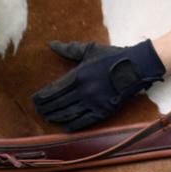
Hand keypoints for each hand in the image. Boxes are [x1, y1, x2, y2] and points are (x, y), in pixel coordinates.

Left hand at [32, 39, 164, 131]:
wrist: (136, 67)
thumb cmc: (111, 56)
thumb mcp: (89, 49)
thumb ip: (68, 49)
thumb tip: (51, 44)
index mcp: (78, 75)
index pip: (54, 90)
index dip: (42, 97)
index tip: (34, 100)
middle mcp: (84, 91)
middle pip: (58, 104)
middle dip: (46, 109)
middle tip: (37, 112)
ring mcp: (93, 103)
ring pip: (69, 114)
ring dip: (56, 117)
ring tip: (47, 118)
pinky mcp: (103, 111)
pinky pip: (84, 122)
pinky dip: (73, 125)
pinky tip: (65, 127)